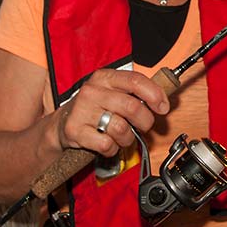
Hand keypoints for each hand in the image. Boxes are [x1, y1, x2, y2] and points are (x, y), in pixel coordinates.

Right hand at [55, 69, 169, 156]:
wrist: (62, 123)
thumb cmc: (94, 108)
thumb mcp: (113, 92)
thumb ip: (136, 93)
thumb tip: (164, 100)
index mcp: (105, 77)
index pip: (136, 81)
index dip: (155, 95)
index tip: (163, 107)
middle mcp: (92, 91)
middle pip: (133, 107)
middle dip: (145, 121)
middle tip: (143, 126)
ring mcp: (82, 110)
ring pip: (121, 128)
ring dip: (128, 137)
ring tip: (122, 136)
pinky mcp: (75, 130)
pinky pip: (107, 144)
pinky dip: (112, 149)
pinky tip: (107, 143)